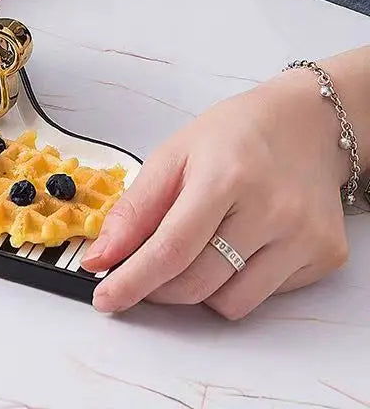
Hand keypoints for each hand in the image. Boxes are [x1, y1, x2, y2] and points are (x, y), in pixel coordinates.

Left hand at [82, 69, 349, 318]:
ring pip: (230, 303)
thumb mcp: (173, 155)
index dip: (133, 281)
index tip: (105, 298)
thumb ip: (135, 208)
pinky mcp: (325, 255)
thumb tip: (102, 256)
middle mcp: (272, 210)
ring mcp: (304, 236)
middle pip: (197, 282)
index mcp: (226, 176)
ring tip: (197, 249)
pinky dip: (235, 283)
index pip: (171, 248)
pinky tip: (238, 245)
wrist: (306, 124)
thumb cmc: (233, 136)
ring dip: (197, 290)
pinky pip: (263, 297)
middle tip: (142, 272)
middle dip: (157, 288)